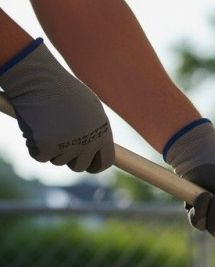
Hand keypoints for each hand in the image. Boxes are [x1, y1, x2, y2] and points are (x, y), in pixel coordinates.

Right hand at [0, 39, 112, 172]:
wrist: (37, 76)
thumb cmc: (61, 87)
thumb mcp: (88, 107)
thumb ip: (95, 129)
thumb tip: (99, 149)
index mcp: (103, 133)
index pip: (106, 161)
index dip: (94, 165)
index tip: (86, 165)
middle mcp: (89, 142)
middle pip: (80, 166)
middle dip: (68, 157)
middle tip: (57, 139)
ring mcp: (69, 146)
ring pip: (58, 161)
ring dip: (50, 147)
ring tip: (45, 123)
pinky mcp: (48, 146)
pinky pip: (39, 156)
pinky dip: (33, 145)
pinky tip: (33, 126)